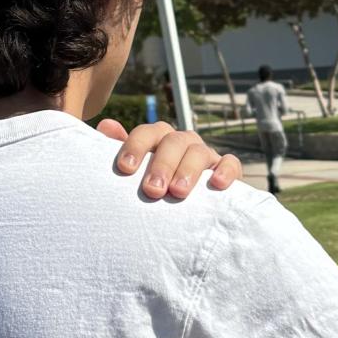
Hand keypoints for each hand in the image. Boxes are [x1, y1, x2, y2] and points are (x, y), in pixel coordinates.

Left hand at [98, 119, 242, 199]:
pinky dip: (226, 170)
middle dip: (162, 164)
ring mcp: (205, 155)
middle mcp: (181, 142)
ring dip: (188, 170)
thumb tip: (107, 125)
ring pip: (199, 151)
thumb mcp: (132, 172)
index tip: (125, 169)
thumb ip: (118, 149)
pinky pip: (231, 163)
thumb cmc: (150, 188)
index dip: (135, 146)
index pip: (147, 133)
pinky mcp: (226, 170)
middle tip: (152, 190)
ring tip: (178, 192)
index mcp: (157, 139)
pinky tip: (216, 184)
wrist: (179, 211)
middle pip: (173, 141)